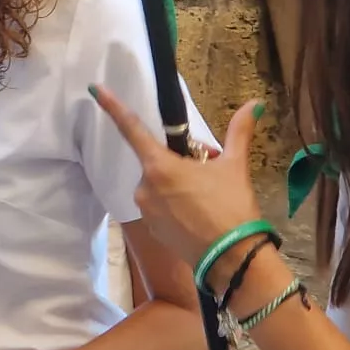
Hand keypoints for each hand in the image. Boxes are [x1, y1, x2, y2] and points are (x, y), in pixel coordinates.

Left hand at [90, 86, 263, 272]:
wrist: (233, 261)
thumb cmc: (232, 208)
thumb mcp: (236, 166)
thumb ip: (239, 131)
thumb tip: (255, 102)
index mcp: (159, 166)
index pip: (132, 128)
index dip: (113, 107)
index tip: (95, 89)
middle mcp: (144, 187)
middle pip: (157, 162)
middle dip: (180, 162)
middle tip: (209, 171)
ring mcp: (145, 211)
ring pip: (160, 186)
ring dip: (178, 185)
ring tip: (207, 196)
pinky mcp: (151, 229)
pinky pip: (161, 207)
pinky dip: (175, 205)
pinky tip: (198, 214)